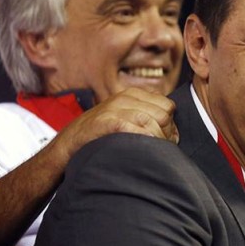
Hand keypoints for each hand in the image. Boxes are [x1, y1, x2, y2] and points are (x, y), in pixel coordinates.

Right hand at [51, 88, 178, 160]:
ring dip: (158, 140)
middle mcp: (126, 97)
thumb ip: (148, 117)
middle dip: (167, 133)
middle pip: (164, 114)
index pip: (168, 105)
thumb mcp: (127, 118)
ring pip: (153, 121)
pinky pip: (136, 128)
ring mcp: (115, 107)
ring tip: (153, 151)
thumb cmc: (104, 134)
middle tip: (161, 147)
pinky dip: (144, 139)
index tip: (167, 139)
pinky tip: (142, 149)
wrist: (69, 144)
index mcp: (134, 94)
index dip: (171, 124)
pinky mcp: (106, 121)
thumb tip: (175, 134)